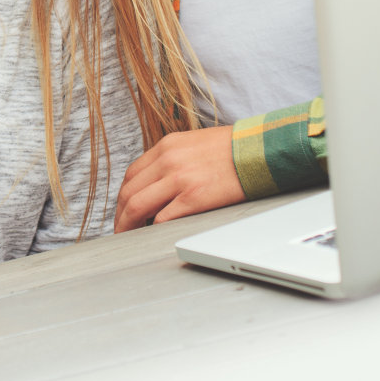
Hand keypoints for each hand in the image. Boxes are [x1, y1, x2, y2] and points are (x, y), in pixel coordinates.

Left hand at [115, 125, 244, 230]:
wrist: (259, 150)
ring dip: (129, 225)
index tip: (123, 209)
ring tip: (130, 236)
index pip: (132, 174)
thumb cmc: (232, 149)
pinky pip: (162, 218)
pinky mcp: (193, 198)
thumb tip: (159, 183)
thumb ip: (173, 160)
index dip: (123, 196)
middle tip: (121, 229)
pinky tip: (153, 236)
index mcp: (167, 146)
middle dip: (120, 214)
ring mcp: (179, 179)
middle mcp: (167, 160)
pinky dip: (153, 229)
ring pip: (138, 206)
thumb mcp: (193, 144)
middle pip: (129, 192)